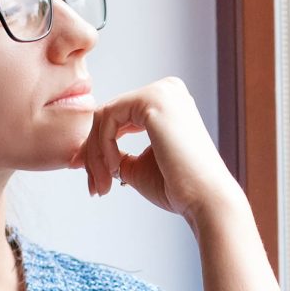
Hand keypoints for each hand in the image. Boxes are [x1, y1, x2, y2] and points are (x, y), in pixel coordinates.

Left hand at [65, 77, 245, 223]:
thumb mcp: (138, 165)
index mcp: (167, 103)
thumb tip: (84, 152)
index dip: (97, 148)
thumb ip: (115, 152)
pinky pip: (108, 117)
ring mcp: (161, 92)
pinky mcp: (152, 100)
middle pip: (108, 115)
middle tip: (94, 185)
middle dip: (93, 153)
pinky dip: (103, 146)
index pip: (118, 117)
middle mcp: (166, 90)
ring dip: (96, 154)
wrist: (205, 199)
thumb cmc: (178, 187)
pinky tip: (114, 168)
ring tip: (103, 184)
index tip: (91, 178)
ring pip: (104, 116)